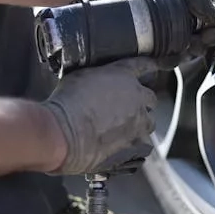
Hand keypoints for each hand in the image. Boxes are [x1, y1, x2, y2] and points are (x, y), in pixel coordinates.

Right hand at [44, 57, 157, 174]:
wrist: (62, 134)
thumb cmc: (66, 104)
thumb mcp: (78, 77)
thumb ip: (96, 77)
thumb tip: (95, 81)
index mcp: (124, 76)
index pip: (145, 66)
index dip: (149, 68)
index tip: (152, 69)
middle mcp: (137, 99)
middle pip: (150, 98)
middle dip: (142, 101)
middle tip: (128, 105)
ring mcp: (137, 124)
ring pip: (149, 123)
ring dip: (140, 124)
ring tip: (124, 128)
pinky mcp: (134, 147)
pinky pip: (141, 146)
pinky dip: (133, 146)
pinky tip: (121, 146)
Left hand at [91, 0, 214, 66]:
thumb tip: (213, 17)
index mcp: (183, 10)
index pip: (203, 28)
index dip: (210, 32)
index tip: (212, 32)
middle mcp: (172, 27)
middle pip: (194, 44)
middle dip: (202, 44)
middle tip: (202, 39)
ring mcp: (157, 40)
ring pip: (180, 55)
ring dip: (188, 54)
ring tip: (188, 47)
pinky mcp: (142, 50)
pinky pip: (160, 61)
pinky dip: (168, 61)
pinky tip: (170, 55)